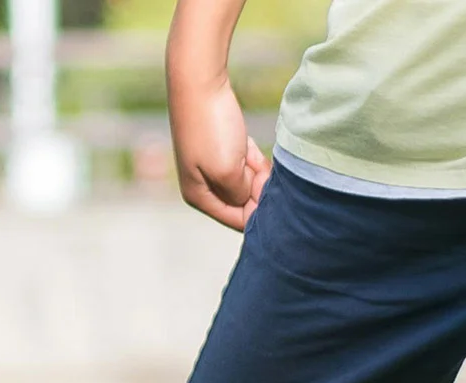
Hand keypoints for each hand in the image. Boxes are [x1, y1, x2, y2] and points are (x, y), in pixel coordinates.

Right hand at [168, 73, 270, 230]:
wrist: (198, 80)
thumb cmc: (211, 127)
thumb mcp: (228, 171)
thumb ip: (241, 194)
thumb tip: (247, 200)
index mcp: (198, 197)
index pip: (236, 220)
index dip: (257, 209)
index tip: (268, 187)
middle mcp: (201, 186)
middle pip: (241, 201)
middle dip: (257, 187)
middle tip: (259, 165)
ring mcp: (209, 165)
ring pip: (244, 180)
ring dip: (256, 170)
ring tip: (252, 152)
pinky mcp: (217, 146)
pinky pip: (242, 162)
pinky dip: (251, 157)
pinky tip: (248, 143)